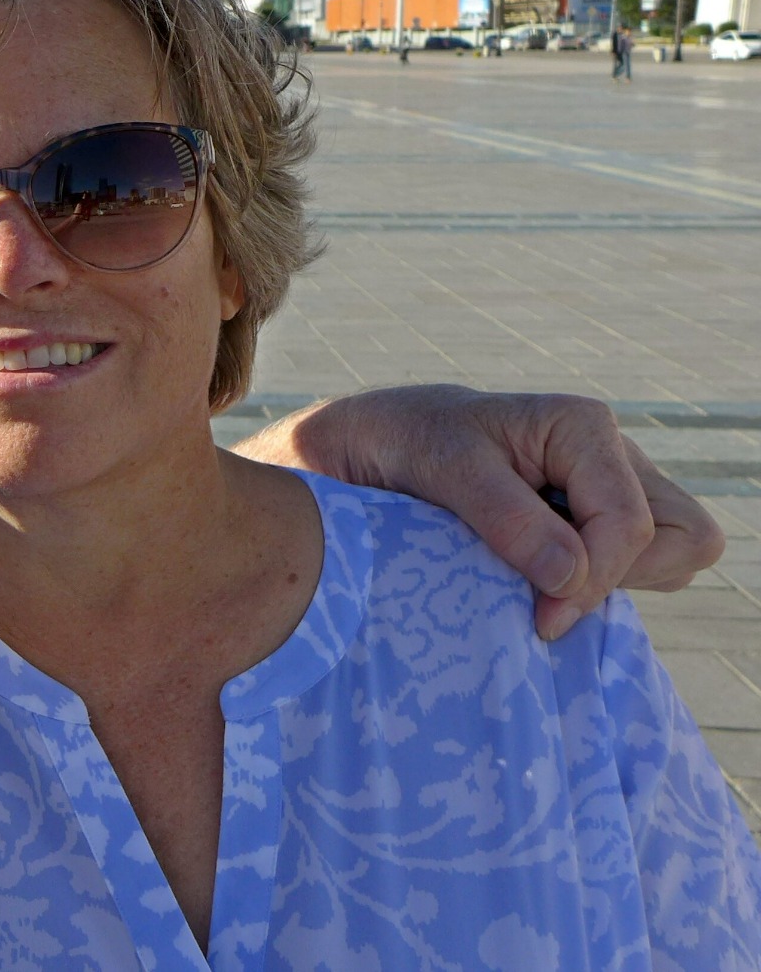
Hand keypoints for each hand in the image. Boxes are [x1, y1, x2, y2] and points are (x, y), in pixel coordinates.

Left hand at [235, 385, 724, 639]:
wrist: (365, 447)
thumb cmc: (400, 443)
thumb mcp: (441, 469)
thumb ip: (506, 518)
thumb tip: (571, 576)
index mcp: (582, 428)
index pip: (632, 524)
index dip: (594, 579)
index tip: (540, 619)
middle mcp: (608, 457)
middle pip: (682, 538)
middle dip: (625, 577)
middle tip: (546, 597)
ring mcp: (606, 492)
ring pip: (674, 554)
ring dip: (620, 584)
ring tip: (542, 587)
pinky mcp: (590, 524)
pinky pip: (638, 568)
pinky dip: (603, 588)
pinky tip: (539, 588)